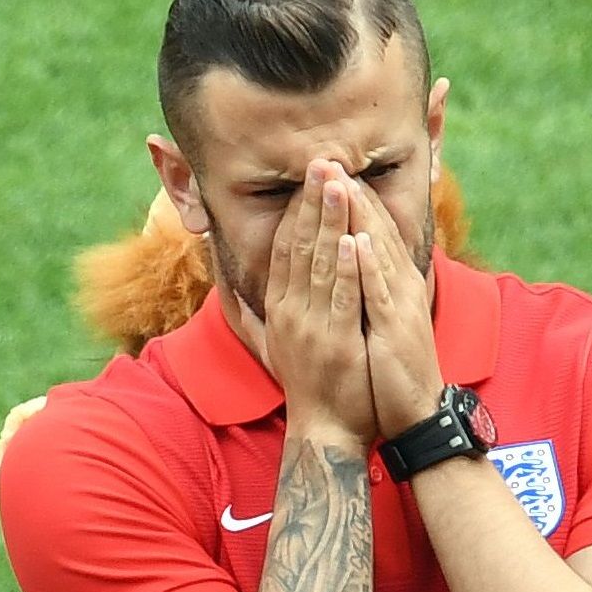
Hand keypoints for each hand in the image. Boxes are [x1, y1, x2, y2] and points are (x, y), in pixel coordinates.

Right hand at [259, 159, 375, 449]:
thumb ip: (260, 310)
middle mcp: (288, 311)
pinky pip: (339, 298)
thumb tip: (240, 283)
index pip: (284, 247)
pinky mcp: (334, 342)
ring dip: (328, 221)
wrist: (325, 431)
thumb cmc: (310, 385)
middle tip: (321, 160)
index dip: (295, 209)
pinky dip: (344, 268)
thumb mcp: (277, 341)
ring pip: (318, 263)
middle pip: (298, 245)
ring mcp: (310, 326)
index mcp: (279, 306)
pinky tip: (351, 239)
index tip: (306, 175)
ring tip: (336, 183)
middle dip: (310, 201)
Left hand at [344, 178, 443, 437]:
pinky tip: (357, 238)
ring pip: (378, 251)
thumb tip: (350, 266)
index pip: (372, 231)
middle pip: (375, 231)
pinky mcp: (396, 329)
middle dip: (351, 194)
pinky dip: (369, 264)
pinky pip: (380, 291)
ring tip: (340, 182)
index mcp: (394, 284)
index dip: (351, 200)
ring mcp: (400, 306)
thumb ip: (367, 292)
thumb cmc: (392, 372)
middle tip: (328, 159)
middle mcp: (401, 287)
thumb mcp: (381, 323)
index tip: (328, 171)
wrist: (416, 413)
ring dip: (360, 216)